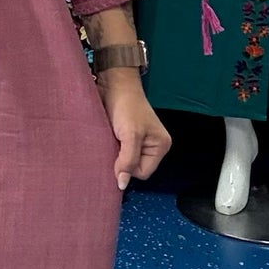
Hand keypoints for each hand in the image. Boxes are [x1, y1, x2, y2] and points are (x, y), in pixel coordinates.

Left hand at [97, 69, 171, 190]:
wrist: (113, 84)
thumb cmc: (126, 105)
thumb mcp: (130, 135)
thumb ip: (128, 160)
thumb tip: (122, 184)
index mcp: (160, 146)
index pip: (143, 173)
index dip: (129, 167)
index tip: (119, 152)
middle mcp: (151, 146)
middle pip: (134, 168)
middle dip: (121, 161)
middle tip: (113, 144)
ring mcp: (138, 142)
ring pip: (124, 161)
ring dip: (114, 154)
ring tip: (110, 139)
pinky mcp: (125, 137)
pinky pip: (117, 152)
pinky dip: (110, 148)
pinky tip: (107, 139)